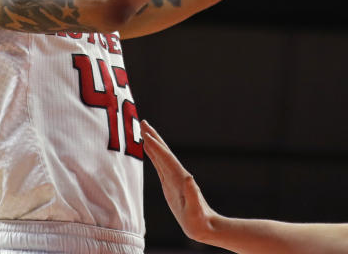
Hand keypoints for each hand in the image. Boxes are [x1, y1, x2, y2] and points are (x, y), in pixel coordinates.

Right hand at [141, 120, 219, 242]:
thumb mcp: (195, 208)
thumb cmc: (199, 219)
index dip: (156, 147)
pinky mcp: (170, 184)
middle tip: (143, 122)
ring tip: (143, 131)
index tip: (147, 135)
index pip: (166, 159)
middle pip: (163, 152)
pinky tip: (149, 150)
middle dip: (153, 137)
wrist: (204, 225)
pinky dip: (153, 156)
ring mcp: (173, 178)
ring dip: (152, 143)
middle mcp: (177, 175)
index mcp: (180, 178)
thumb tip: (189, 178)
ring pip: (160, 157)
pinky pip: (159, 166)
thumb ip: (192, 194)